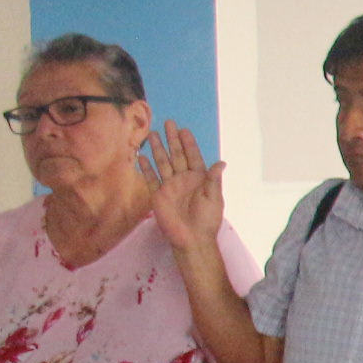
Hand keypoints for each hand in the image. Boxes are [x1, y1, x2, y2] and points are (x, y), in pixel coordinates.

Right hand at [145, 124, 223, 252]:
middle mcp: (183, 179)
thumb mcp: (214, 199)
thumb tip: (221, 163)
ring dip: (157, 149)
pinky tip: (142, 156)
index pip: (193, 156)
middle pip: (176, 155)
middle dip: (172, 139)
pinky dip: (146, 168)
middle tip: (168, 123)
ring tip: (151, 134)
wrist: (192, 238)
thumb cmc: (207, 219)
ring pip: (162, 163)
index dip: (189, 144)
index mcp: (199, 178)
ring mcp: (169, 186)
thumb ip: (213, 180)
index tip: (184, 130)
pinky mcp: (158, 195)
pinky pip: (151, 178)